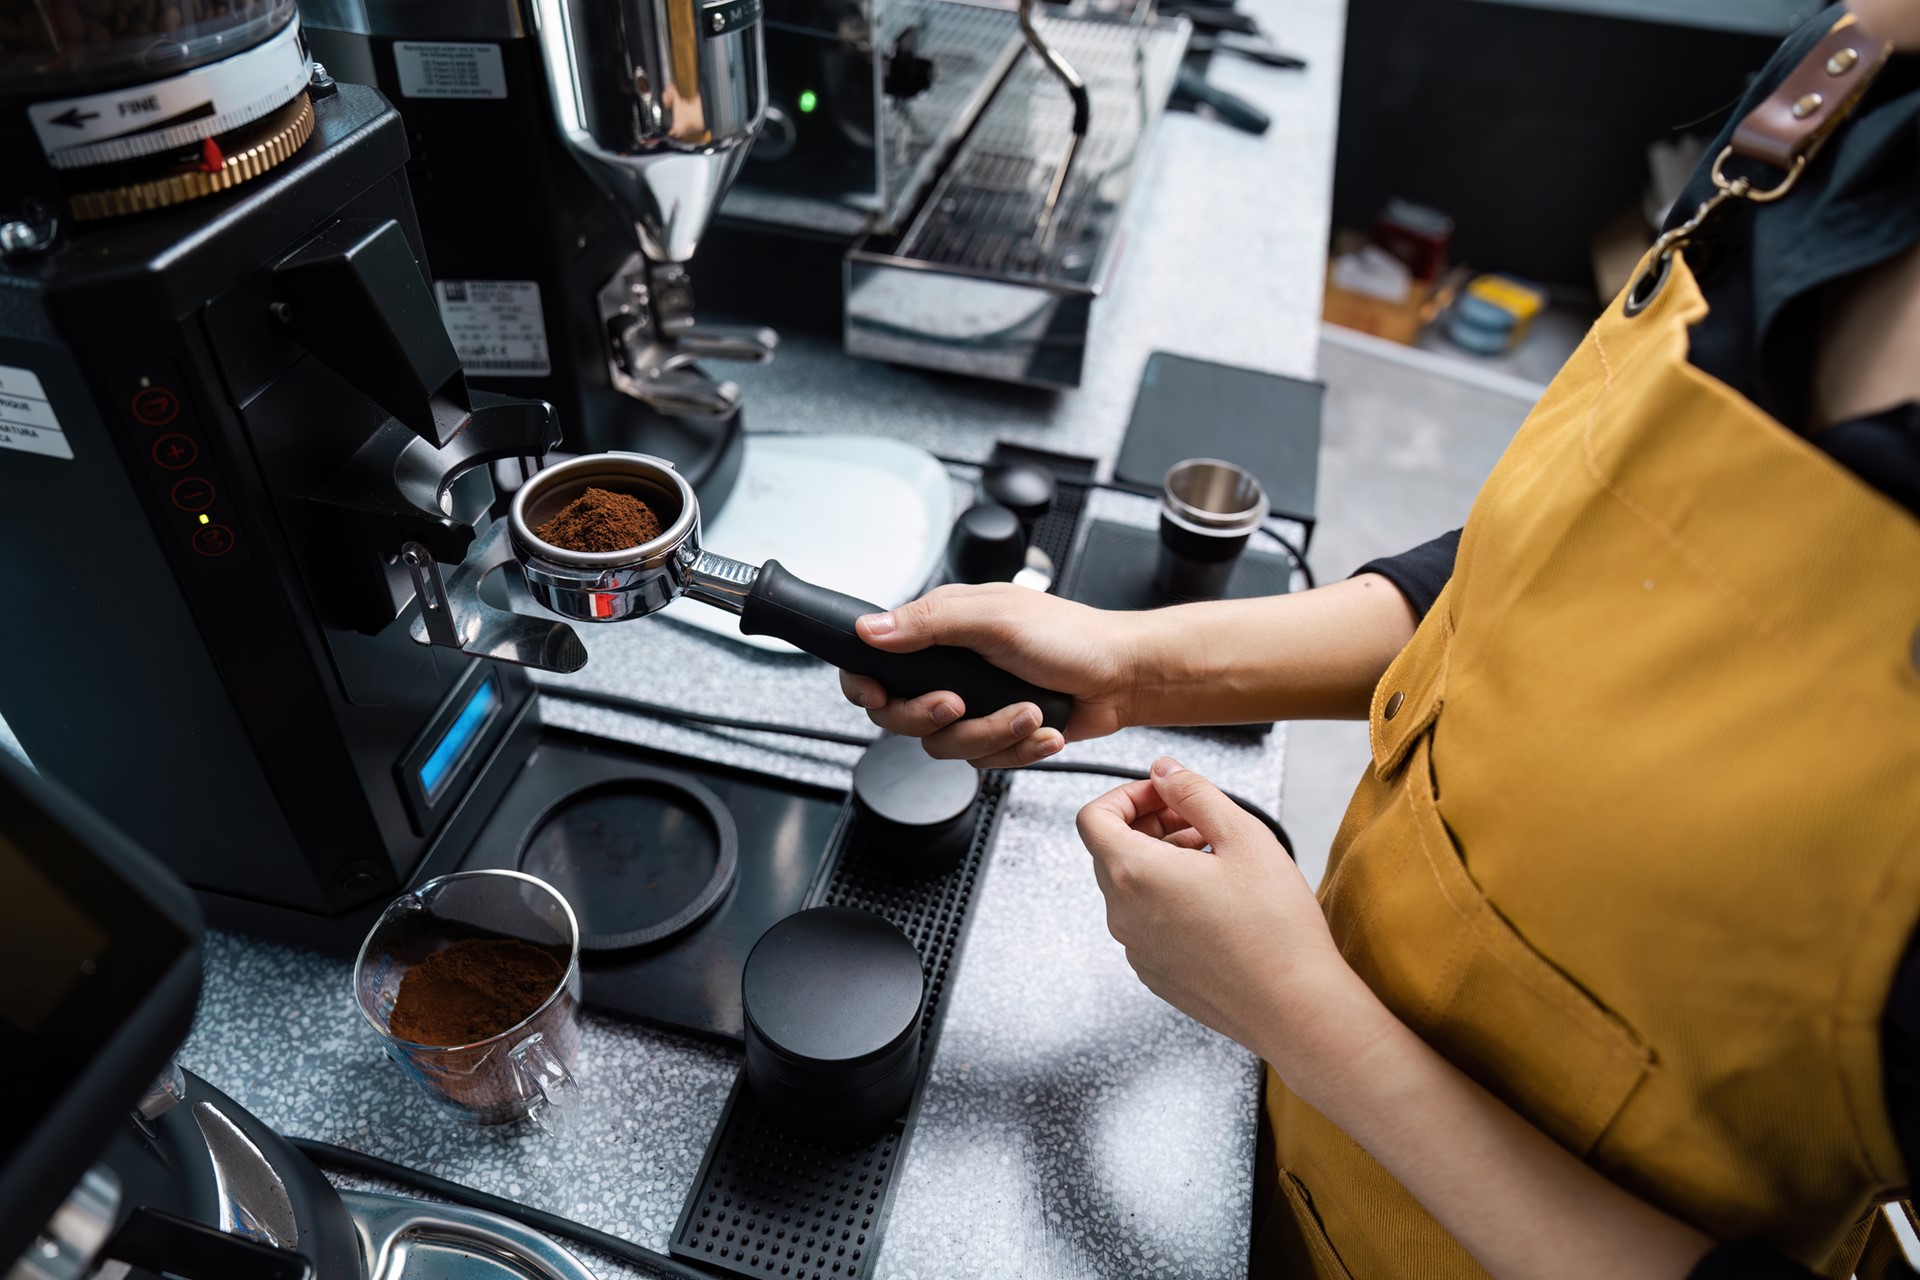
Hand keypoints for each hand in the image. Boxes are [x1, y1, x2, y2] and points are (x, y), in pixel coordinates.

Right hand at [841, 584, 1143, 768]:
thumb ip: (931, 623)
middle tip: (959, 704)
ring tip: (1029, 712)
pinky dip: (1018, 748)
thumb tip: (870, 629)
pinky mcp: (998, 734)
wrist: (1123, 676)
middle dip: (932, 718)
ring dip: (992, 733)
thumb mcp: (996, 618)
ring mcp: (974, 705)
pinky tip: (1043, 727)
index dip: (867, 686)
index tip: (881, 696)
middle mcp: (951, 669)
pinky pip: (984, 760)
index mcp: (942, 630)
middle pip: (901, 716)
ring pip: (945, 746)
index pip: (875, 661)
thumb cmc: (1072, 637)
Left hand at [1075, 757, 1357, 1068]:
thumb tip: (1163, 771)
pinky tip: (1217, 901)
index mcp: (1134, 874)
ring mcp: (1136, 950)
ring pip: (1130, 887)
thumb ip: (1194, 793)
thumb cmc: (1275, 928)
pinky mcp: (1155, 974)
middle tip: (1200, 823)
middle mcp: (1123, 915)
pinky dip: (1168, 899)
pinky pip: (1146, 922)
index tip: (1165, 794)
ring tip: (1216, 859)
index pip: (1093, 818)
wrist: (1296, 1010)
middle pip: (1110, 851)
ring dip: (1161, 861)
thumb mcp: (1242, 836)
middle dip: (1149, 825)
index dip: (1127, 795)